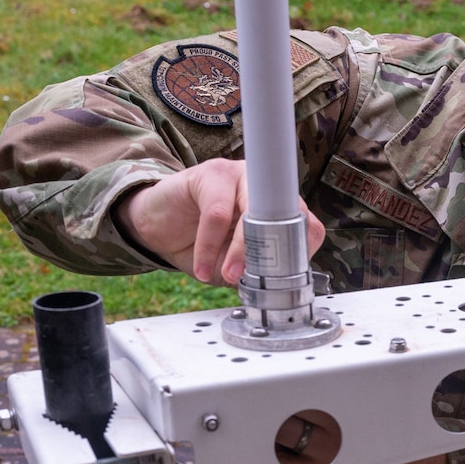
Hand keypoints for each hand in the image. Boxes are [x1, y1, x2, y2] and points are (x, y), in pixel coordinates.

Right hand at [115, 159, 325, 285]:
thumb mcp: (236, 266)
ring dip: (242, 250)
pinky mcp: (209, 174)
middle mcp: (264, 188)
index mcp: (279, 210)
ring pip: (252, 211)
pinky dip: (209, 246)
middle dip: (274, 253)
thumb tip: (278, 289)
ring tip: (229, 275)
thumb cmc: (203, 245)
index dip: (301, 253)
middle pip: (284, 216)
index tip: (288, 281)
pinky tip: (202, 267)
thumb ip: (257, 271)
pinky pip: (216, 213)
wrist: (158, 228)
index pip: (306, 226)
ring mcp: (238, 176)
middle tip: (261, 279)